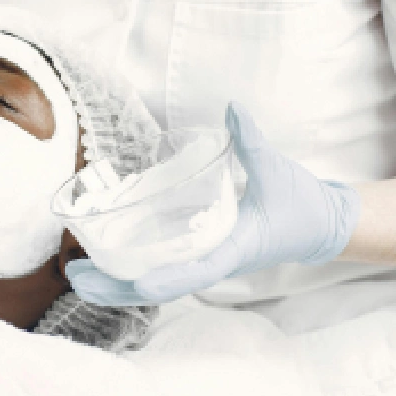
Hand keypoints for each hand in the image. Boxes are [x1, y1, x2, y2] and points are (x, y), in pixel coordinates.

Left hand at [67, 102, 359, 305]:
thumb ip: (252, 142)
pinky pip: (162, 265)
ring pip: (156, 280)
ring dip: (117, 280)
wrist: (320, 223)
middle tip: (75, 276)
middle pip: (161, 286)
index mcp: (235, 250)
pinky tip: (105, 256)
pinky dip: (132, 266)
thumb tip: (234, 108)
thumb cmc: (301, 202)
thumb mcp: (278, 171)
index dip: (167, 278)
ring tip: (76, 272)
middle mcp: (214, 261)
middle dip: (119, 287)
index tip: (138, 282)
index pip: (197, 272)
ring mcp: (205, 259)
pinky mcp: (201, 250)